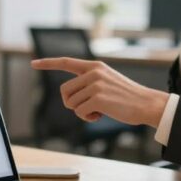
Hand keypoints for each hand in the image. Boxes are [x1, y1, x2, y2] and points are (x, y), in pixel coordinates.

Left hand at [30, 57, 169, 126]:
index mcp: (95, 66)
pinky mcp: (98, 98)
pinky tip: (101, 116)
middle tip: (88, 108)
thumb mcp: (107, 82)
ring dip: (81, 112)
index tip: (33, 63)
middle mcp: (93, 72)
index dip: (48, 63)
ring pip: (71, 103)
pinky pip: (79, 112)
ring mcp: (95, 84)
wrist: (146, 104)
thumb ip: (89, 83)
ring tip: (99, 110)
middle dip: (71, 103)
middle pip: (64, 91)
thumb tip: (69, 97)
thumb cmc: (126, 97)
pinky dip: (87, 118)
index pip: (66, 62)